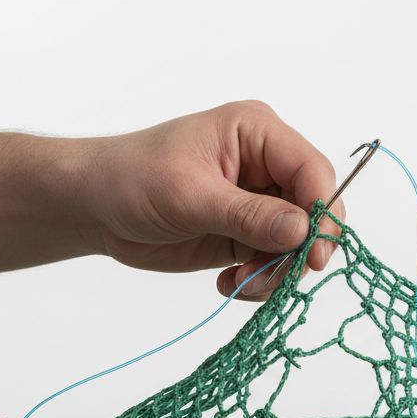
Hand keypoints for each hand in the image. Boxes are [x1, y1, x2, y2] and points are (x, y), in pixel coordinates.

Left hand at [82, 100, 346, 301]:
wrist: (95, 206)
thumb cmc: (130, 178)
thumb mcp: (189, 195)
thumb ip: (248, 215)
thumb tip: (302, 229)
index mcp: (256, 133)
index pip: (312, 169)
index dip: (322, 210)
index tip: (314, 252)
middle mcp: (266, 164)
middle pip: (314, 209)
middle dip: (299, 249)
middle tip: (271, 277)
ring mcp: (258, 201)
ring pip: (298, 243)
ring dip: (278, 271)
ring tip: (242, 284)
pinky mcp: (247, 233)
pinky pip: (275, 261)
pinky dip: (262, 279)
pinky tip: (230, 284)